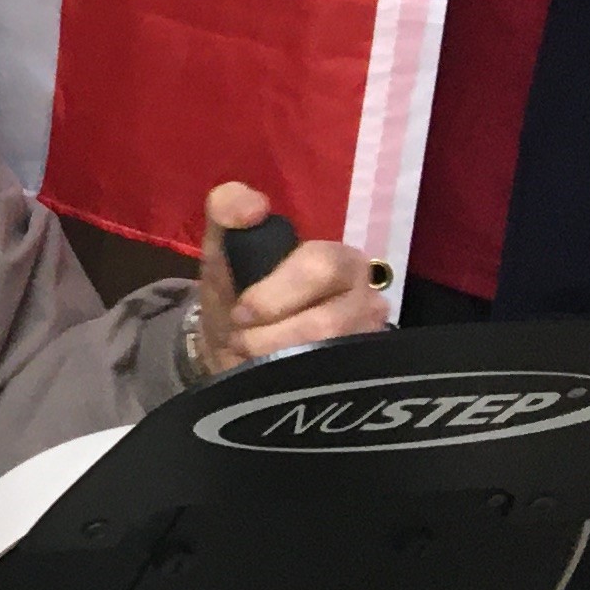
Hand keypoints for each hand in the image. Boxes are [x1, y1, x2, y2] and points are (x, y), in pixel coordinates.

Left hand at [186, 181, 387, 378]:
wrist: (233, 347)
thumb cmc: (238, 289)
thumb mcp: (223, 246)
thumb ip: (228, 210)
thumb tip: (254, 206)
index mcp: (338, 260)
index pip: (323, 267)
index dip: (277, 293)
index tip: (241, 312)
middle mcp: (366, 299)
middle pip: (330, 321)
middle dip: (274, 333)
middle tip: (242, 338)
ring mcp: (367, 341)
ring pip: (325, 354)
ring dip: (275, 357)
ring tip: (252, 353)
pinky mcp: (360, 376)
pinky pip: (330, 383)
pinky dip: (289, 380)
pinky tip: (272, 375)